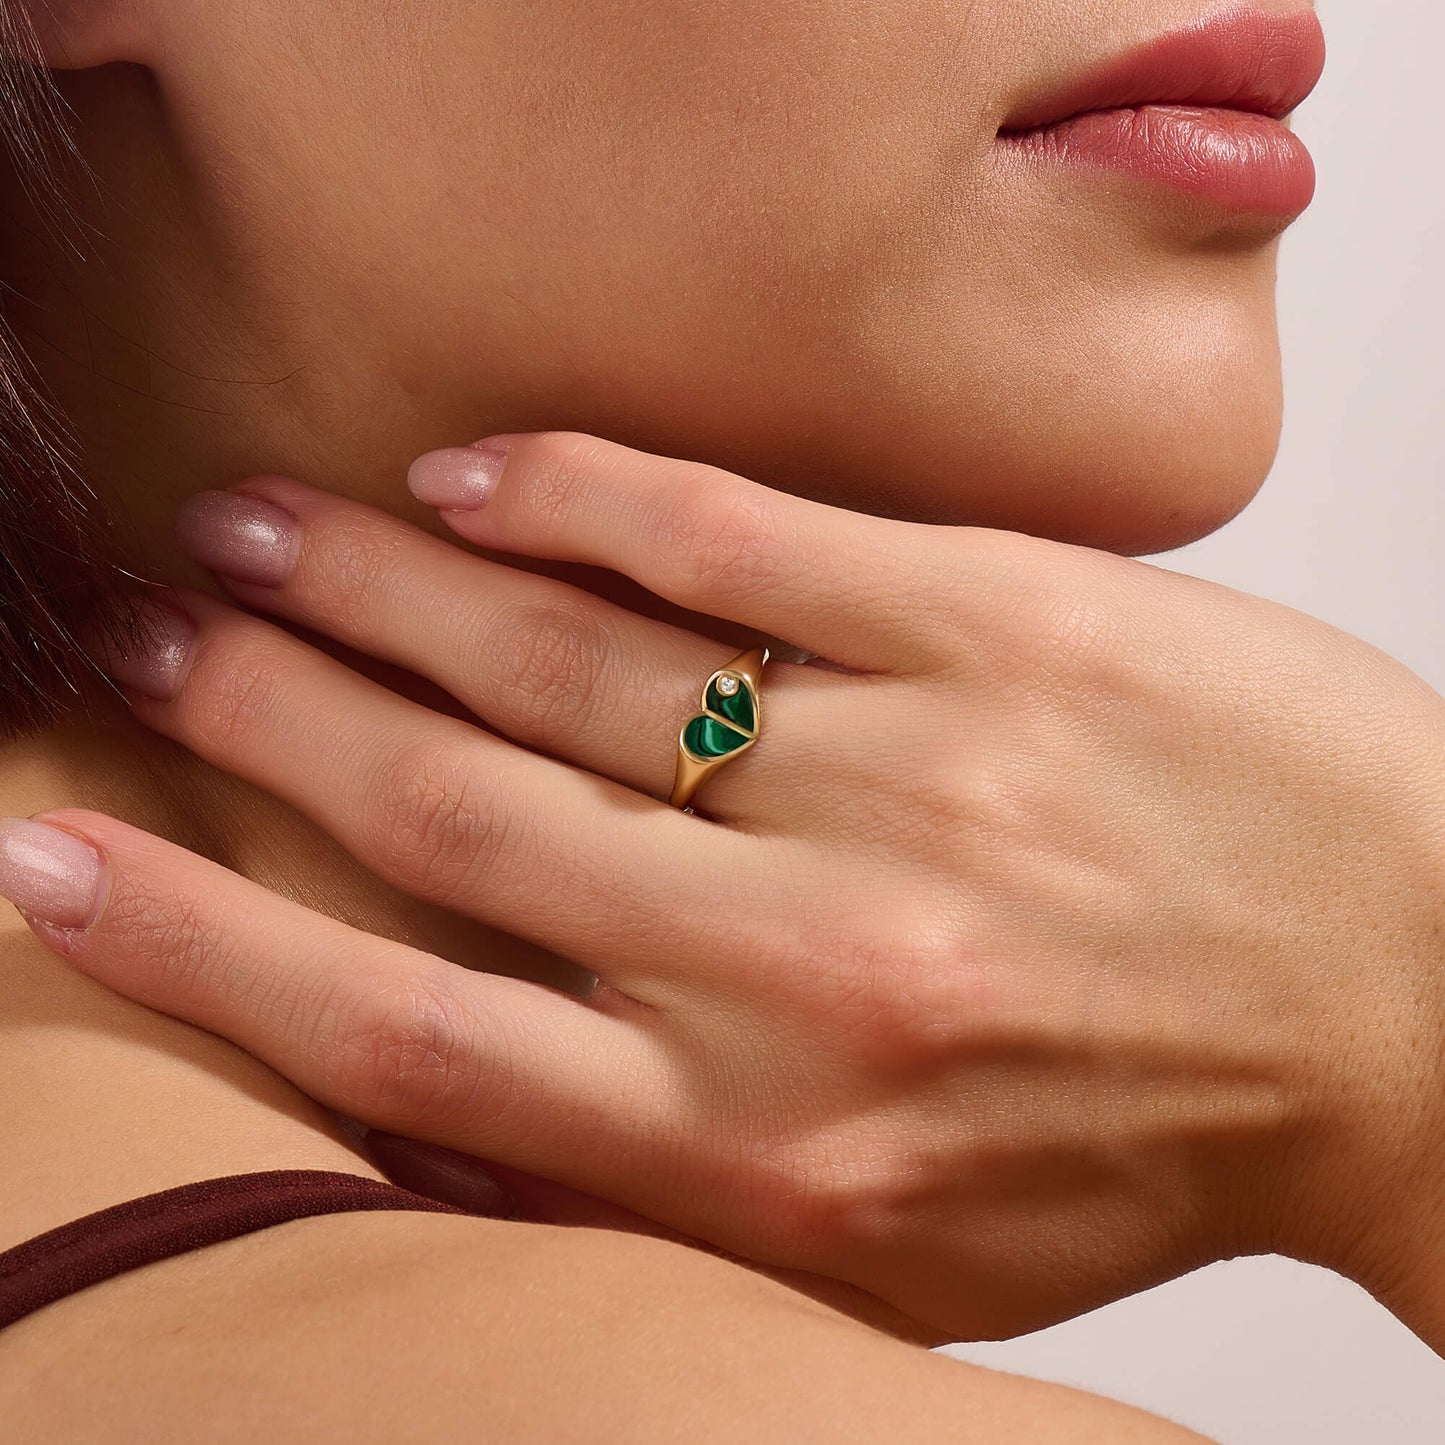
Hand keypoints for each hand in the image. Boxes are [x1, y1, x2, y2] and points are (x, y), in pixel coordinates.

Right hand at [4, 431, 1442, 1343]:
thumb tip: (440, 1071)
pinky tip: (468, 480)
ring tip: (258, 534)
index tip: (69, 848)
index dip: (206, 935)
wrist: (1414, 1008)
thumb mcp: (884, 1235)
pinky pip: (743, 538)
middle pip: (459, 808)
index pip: (411, 1039)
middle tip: (154, 639)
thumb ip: (662, 1168)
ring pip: (573, 654)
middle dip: (266, 714)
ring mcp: (915, 773)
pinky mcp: (1012, 626)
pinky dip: (576, 496)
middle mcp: (813, 965)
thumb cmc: (1138, 1133)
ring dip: (379, 584)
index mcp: (766, 1152)